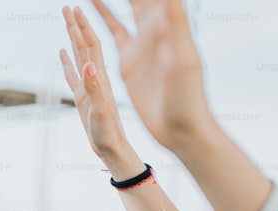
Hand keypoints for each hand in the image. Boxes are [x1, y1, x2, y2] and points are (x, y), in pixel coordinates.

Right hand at [59, 5, 141, 175]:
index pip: (93, 45)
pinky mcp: (84, 97)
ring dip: (72, 37)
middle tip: (66, 6)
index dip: (84, 26)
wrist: (114, 152)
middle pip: (85, 46)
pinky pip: (73, 74)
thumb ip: (95, 88)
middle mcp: (97, 79)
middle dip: (76, 25)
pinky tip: (62, 51)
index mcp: (103, 78)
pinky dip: (67, 61)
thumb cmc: (111, 135)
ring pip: (79, 56)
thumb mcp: (102, 111)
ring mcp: (90, 87)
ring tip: (65, 20)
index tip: (75, 7)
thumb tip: (88, 63)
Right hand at [83, 0, 218, 153]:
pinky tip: (87, 1)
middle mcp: (158, 29)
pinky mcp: (129, 59)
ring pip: (124, 5)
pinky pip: (111, 29)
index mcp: (170, 24)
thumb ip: (176, 22)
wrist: (183, 130)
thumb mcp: (184, 58)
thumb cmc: (189, 98)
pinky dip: (99, 14)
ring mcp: (143, 43)